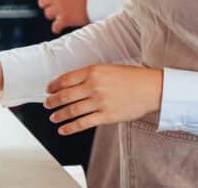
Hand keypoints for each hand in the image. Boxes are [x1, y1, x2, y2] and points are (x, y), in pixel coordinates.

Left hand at [34, 0, 97, 33]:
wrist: (102, 0)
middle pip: (42, 1)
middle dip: (45, 3)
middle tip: (50, 4)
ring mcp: (61, 8)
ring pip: (47, 13)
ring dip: (51, 14)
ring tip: (57, 15)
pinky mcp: (66, 19)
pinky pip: (55, 26)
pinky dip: (56, 28)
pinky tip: (58, 28)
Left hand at [44, 65, 162, 135]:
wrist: (151, 88)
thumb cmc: (132, 77)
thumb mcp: (108, 68)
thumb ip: (91, 75)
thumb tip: (73, 83)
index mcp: (94, 71)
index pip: (66, 79)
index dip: (54, 85)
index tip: (48, 89)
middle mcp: (94, 86)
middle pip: (65, 95)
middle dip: (53, 101)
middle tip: (47, 103)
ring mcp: (99, 102)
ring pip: (72, 110)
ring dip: (59, 115)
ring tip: (53, 117)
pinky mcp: (106, 116)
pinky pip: (83, 123)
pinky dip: (70, 127)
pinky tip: (63, 129)